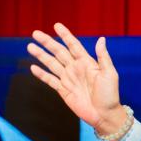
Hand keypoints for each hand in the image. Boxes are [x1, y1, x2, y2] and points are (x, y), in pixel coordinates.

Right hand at [27, 23, 127, 138]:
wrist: (105, 115)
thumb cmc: (110, 95)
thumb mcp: (109, 74)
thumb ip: (103, 57)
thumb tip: (101, 39)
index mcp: (87, 63)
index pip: (73, 45)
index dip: (65, 35)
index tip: (56, 25)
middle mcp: (76, 68)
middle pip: (59, 52)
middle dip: (47, 42)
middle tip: (35, 33)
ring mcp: (69, 79)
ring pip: (52, 64)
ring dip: (41, 55)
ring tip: (30, 46)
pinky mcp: (64, 90)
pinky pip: (50, 80)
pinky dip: (42, 74)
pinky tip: (33, 67)